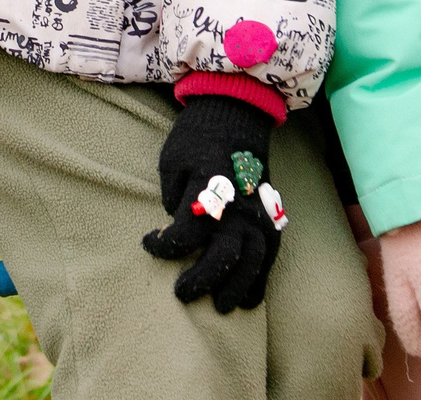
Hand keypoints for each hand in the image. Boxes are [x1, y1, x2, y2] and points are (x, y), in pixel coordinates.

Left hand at [140, 95, 283, 311]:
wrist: (236, 114)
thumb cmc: (197, 136)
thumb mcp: (171, 159)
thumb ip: (171, 196)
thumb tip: (175, 223)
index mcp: (206, 188)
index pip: (183, 234)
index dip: (163, 246)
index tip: (150, 244)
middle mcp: (236, 205)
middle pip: (221, 257)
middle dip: (200, 281)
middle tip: (181, 293)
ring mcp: (258, 211)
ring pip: (252, 262)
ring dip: (236, 288)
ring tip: (221, 306)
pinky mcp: (270, 214)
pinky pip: (270, 254)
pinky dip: (261, 279)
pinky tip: (251, 298)